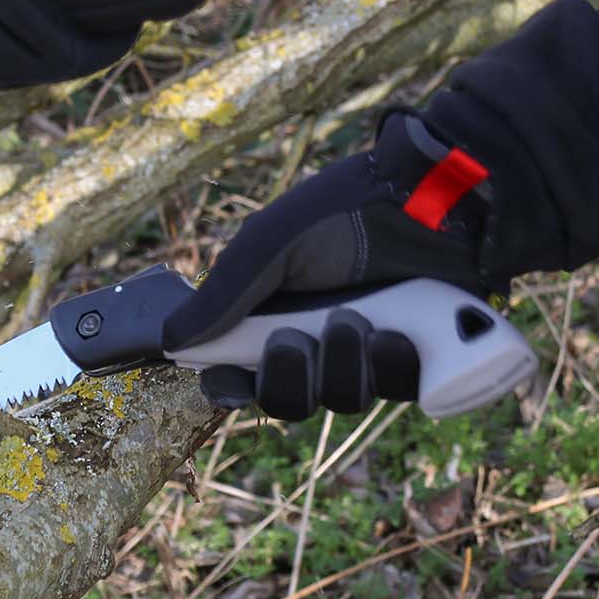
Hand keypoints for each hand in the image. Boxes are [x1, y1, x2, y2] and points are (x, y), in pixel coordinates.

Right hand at [162, 113, 496, 419]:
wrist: (429, 197)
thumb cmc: (344, 210)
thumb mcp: (270, 245)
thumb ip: (221, 295)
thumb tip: (169, 342)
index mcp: (273, 315)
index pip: (240, 375)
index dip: (232, 389)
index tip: (230, 384)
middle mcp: (318, 342)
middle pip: (288, 401)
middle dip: (288, 378)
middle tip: (294, 339)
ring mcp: (367, 353)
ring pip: (341, 400)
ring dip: (341, 365)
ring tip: (354, 319)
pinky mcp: (417, 358)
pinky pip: (395, 391)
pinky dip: (388, 365)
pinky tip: (394, 332)